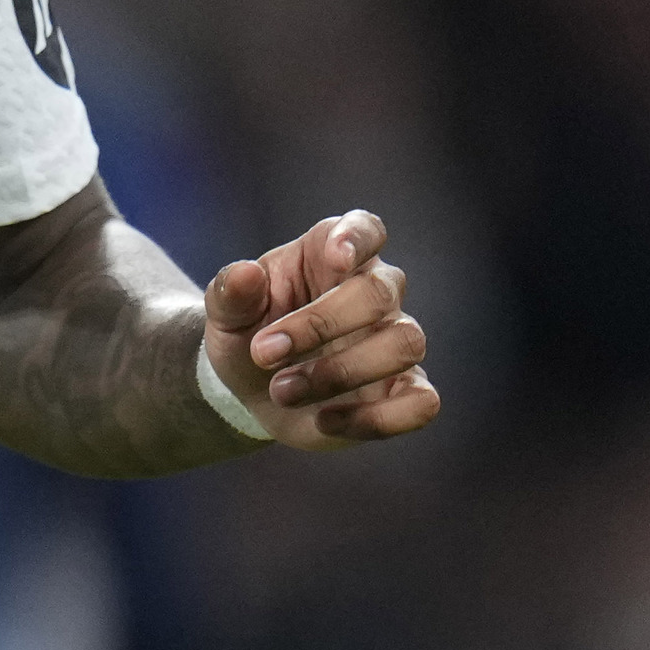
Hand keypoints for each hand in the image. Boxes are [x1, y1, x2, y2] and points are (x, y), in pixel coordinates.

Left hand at [203, 209, 438, 449]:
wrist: (253, 388)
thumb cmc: (247, 332)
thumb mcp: (226, 312)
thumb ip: (231, 291)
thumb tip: (245, 273)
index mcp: (330, 254)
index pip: (365, 228)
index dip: (357, 239)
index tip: (335, 258)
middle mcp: (375, 292)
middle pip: (379, 292)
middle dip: (320, 323)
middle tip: (263, 353)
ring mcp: (395, 341)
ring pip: (406, 344)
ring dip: (342, 372)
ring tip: (281, 390)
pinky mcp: (405, 392)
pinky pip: (422, 402)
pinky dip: (378, 417)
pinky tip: (325, 420)